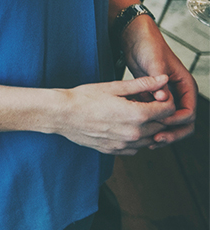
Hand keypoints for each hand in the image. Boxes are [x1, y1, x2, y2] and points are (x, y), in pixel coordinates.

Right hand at [53, 74, 181, 153]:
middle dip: (158, 115)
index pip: (168, 110)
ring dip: (148, 128)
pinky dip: (136, 139)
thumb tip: (162, 79)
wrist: (61, 114)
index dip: (166, 101)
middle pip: (162, 126)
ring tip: (133, 116)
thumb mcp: (113, 86)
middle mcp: (134, 133)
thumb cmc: (83, 98)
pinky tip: (124, 127)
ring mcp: (125, 144)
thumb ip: (141, 84)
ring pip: (151, 139)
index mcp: (136, 115)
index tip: (157, 97)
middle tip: (144, 104)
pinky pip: (136, 148)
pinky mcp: (116, 151)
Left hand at [121, 14, 197, 143]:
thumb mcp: (155, 62)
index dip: (176, 121)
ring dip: (162, 132)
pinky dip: (152, 125)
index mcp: (186, 86)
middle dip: (173, 133)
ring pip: (171, 123)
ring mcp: (168, 98)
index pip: (189, 112)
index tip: (161, 122)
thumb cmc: (149, 46)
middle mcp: (179, 94)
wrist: (136, 39)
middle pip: (184, 123)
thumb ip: (158, 81)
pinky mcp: (154, 99)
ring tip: (148, 141)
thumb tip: (163, 99)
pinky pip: (157, 117)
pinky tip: (140, 131)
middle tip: (156, 140)